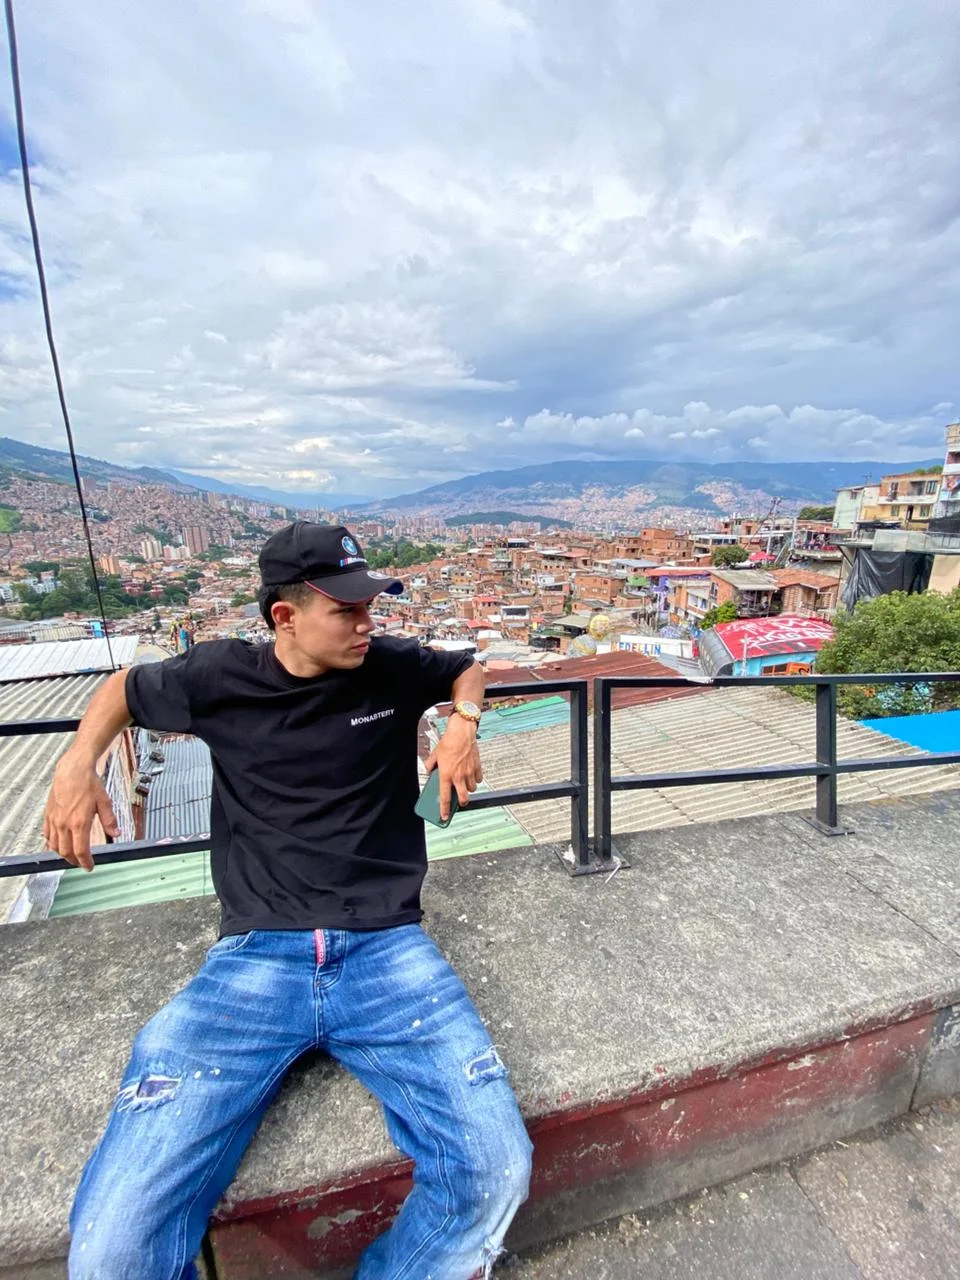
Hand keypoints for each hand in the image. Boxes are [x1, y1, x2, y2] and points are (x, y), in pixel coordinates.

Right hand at [43, 750, 119, 871]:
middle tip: (81, 863)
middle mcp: (64, 824)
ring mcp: (55, 820)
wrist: (72, 770)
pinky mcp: (49, 815)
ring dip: (63, 854)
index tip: (89, 866)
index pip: (81, 850)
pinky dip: (52, 843)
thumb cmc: (88, 783)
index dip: (85, 862)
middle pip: (66, 851)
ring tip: (71, 856)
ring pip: (54, 846)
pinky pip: (47, 834)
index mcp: (79, 822)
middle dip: (74, 861)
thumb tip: (116, 833)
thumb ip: (109, 820)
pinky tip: (57, 843)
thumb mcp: (104, 801)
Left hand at [425, 719, 482, 821]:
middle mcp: (458, 776)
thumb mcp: (434, 755)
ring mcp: (469, 773)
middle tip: (459, 801)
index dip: (444, 810)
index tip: (444, 817)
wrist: (462, 732)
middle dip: (462, 803)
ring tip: (464, 784)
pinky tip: (471, 775)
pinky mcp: (477, 767)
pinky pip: (478, 779)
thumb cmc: (448, 742)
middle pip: (463, 798)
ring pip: (472, 789)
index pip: (445, 798)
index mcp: (446, 775)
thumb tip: (429, 770)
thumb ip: (430, 765)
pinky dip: (475, 779)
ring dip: (468, 789)